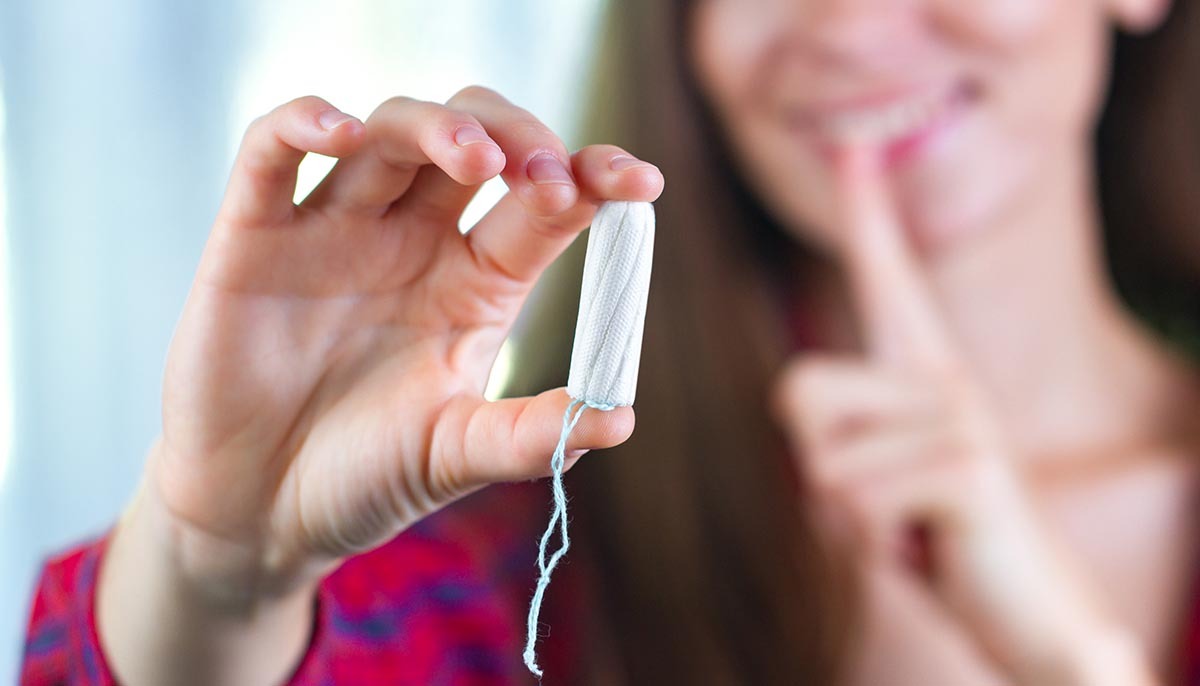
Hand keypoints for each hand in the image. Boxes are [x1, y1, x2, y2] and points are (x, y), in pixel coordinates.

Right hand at [144, 88, 662, 599]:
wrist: (259, 511)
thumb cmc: (366, 477)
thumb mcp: (456, 456)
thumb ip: (530, 436)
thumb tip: (620, 418)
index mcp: (476, 281)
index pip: (544, 203)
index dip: (593, 179)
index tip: (638, 183)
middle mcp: (414, 238)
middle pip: (476, 138)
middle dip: (519, 137)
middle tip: (544, 175)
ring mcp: (337, 228)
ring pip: (391, 130)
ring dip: (438, 127)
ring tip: (475, 161)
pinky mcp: (256, 234)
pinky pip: (272, 151)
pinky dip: (302, 123)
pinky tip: (340, 133)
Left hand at [773, 149, 1153, 684]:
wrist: (1024, 613)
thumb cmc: (935, 538)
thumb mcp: (869, 476)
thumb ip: (835, 426)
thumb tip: (798, 389)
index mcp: (921, 373)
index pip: (885, 275)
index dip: (867, 211)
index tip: (856, 144)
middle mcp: (945, 378)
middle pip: (796, 389)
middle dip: (814, 466)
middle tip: (882, 502)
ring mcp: (963, 417)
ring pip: (819, 458)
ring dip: (846, 518)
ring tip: (908, 527)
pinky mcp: (968, 465)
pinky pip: (855, 500)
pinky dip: (872, 546)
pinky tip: (927, 548)